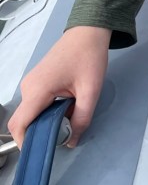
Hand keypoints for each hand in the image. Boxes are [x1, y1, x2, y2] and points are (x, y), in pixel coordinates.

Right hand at [7, 26, 110, 148]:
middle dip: (38, 133)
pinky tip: (64, 108)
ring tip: (66, 120)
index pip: (19, 124)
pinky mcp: (36, 81)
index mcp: (38, 90)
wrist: (88, 32)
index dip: (25, 142)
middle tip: (60, 137)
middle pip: (23, 120)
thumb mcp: (91, 91)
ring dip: (44, 121)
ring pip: (30, 112)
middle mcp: (28, 87)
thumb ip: (81, 118)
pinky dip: (46, 111)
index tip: (39, 152)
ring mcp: (30, 83)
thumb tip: (71, 140)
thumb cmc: (89, 57)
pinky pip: (35, 104)